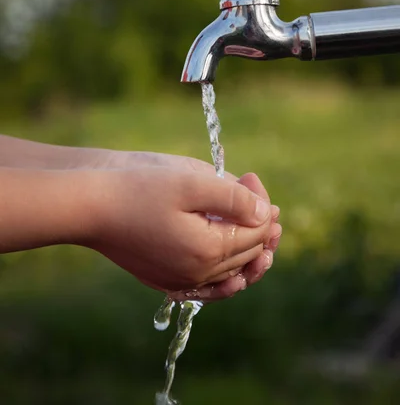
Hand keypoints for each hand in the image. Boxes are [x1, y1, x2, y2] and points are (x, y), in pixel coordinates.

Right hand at [84, 165, 280, 299]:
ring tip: (265, 237)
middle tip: (260, 197)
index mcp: (208, 251)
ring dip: (250, 253)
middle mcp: (197, 275)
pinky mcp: (164, 280)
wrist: (90, 207)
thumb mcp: (191, 183)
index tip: (252, 177)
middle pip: (247, 254)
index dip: (262, 205)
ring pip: (230, 274)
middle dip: (260, 225)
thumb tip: (266, 214)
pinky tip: (234, 276)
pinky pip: (206, 289)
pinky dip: (225, 280)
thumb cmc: (138, 188)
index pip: (255, 233)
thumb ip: (234, 199)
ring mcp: (179, 281)